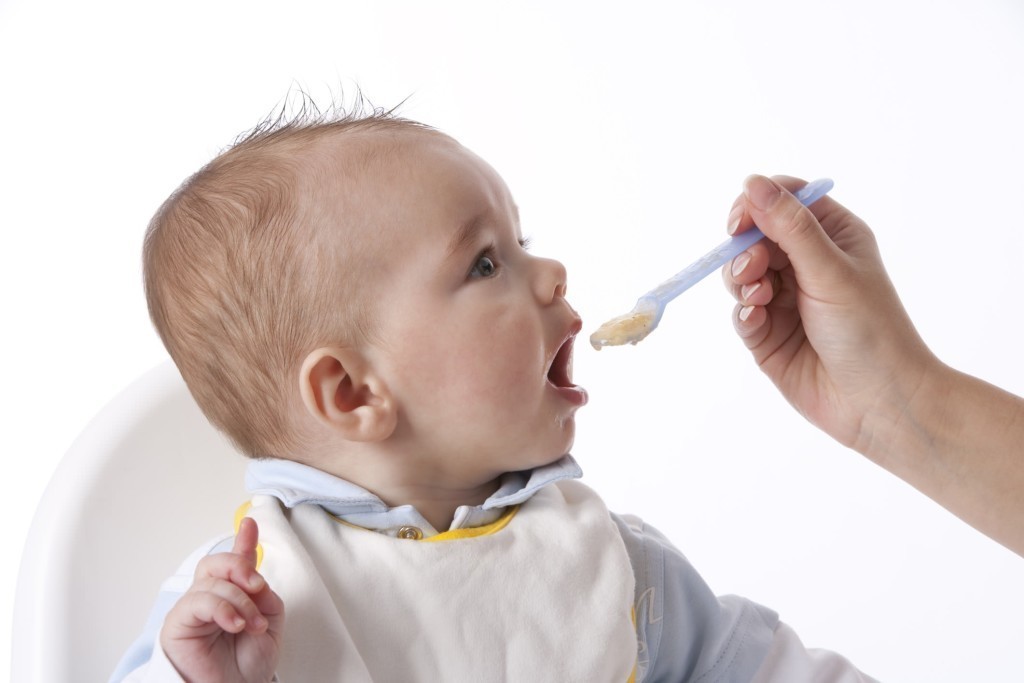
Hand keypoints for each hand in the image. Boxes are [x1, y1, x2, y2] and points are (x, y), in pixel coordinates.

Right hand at [160, 517, 283, 682]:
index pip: (234, 563)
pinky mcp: (179, 623)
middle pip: (216, 563)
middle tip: (257, 585)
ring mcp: (192, 609)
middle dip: (239, 565)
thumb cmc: (248, 664)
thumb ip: (263, 593)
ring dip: (240, 601)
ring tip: (251, 624)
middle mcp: (209, 598)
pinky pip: (198, 601)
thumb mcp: (268, 622)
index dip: (243, 541)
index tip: (251, 523)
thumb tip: (254, 571)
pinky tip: (236, 624)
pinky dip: (223, 608)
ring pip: (212, 582)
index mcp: (232, 595)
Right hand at [722, 174, 937, 456]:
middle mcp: (807, 264)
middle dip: (745, 249)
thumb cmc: (870, 331)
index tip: (740, 221)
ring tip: (759, 298)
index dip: (757, 204)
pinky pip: (741, 311)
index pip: (784, 200)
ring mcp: (785, 300)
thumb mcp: (830, 270)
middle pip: (754, 236)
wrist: (879, 403)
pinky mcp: (768, 335)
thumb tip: (752, 182)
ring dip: (741, 280)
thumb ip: (789, 227)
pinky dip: (743, 312)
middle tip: (753, 269)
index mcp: (832, 237)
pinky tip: (757, 318)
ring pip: (741, 273)